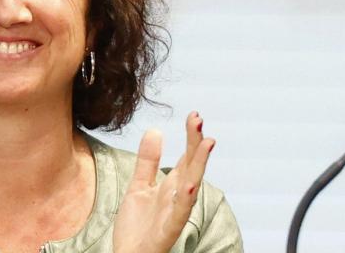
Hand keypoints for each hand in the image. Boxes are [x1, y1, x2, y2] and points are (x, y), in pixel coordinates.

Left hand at [111, 113, 216, 252]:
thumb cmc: (137, 226)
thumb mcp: (138, 187)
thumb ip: (147, 161)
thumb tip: (154, 130)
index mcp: (173, 184)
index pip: (187, 155)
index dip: (191, 136)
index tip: (194, 115)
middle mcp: (179, 194)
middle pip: (191, 164)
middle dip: (196, 142)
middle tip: (198, 120)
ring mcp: (176, 211)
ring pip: (192, 183)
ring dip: (200, 164)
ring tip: (207, 143)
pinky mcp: (169, 228)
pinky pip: (180, 212)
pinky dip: (186, 199)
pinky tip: (189, 185)